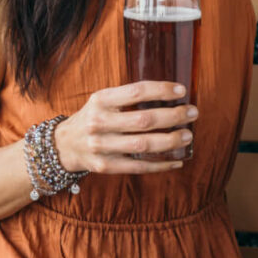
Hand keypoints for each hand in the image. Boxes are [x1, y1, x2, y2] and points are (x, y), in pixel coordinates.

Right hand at [54, 81, 197, 174]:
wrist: (65, 144)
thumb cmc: (93, 117)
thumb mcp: (103, 100)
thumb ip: (128, 97)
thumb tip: (169, 95)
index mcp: (101, 100)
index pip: (136, 91)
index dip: (161, 90)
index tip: (181, 90)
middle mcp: (99, 122)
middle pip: (144, 120)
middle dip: (173, 116)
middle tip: (192, 113)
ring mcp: (101, 146)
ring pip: (143, 145)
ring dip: (170, 141)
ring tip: (187, 135)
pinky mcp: (106, 166)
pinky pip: (138, 167)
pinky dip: (160, 164)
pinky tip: (176, 160)